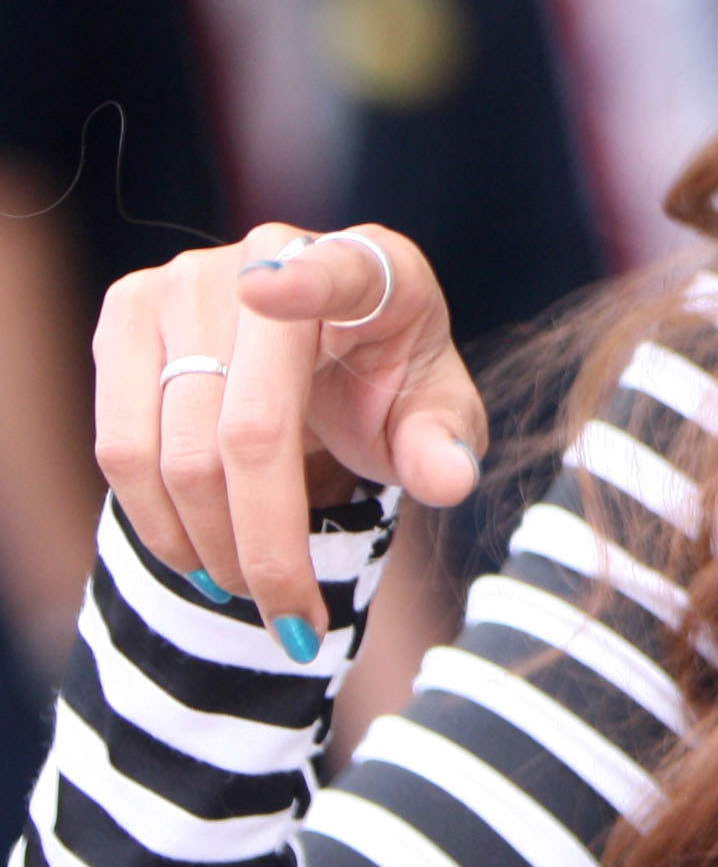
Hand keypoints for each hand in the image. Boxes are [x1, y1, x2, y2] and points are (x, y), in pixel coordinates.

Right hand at [91, 224, 482, 662]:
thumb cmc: (387, 381)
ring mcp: (183, 283)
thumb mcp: (434, 411)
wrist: (321, 357)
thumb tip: (449, 479)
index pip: (335, 271)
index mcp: (371, 266)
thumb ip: (445, 442)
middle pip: (247, 427)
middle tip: (290, 615)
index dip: (299, 283)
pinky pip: (120, 445)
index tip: (267, 290)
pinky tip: (197, 556)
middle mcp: (268, 251)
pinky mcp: (127, 316)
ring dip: (207, 544)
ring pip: (171, 448)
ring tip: (249, 591)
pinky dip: (157, 519)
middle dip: (265, 542)